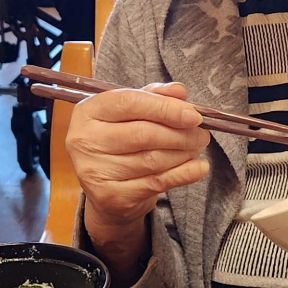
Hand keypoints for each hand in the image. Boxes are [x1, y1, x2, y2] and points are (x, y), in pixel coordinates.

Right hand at [73, 82, 210, 272]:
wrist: (107, 192)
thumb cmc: (120, 144)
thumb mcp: (131, 114)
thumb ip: (154, 97)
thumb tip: (179, 91)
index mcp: (87, 111)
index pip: (128, 102)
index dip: (165, 108)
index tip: (193, 115)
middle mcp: (84, 140)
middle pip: (142, 133)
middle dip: (180, 134)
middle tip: (202, 134)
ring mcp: (94, 170)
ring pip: (151, 159)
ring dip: (183, 153)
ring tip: (196, 148)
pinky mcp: (109, 196)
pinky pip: (155, 183)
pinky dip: (183, 174)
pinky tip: (198, 168)